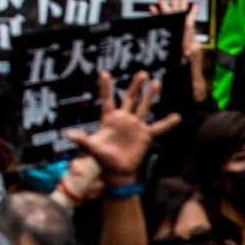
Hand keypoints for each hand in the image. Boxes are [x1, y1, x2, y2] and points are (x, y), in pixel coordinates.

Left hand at [65, 70, 179, 180]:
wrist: (116, 171)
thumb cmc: (102, 158)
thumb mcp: (91, 147)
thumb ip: (81, 139)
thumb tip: (67, 135)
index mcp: (109, 119)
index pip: (107, 99)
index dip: (106, 87)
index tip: (104, 73)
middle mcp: (123, 119)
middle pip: (129, 98)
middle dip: (135, 86)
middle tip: (142, 73)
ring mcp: (135, 126)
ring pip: (143, 107)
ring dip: (150, 95)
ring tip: (156, 82)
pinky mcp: (145, 136)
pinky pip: (158, 128)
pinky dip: (167, 123)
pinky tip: (177, 116)